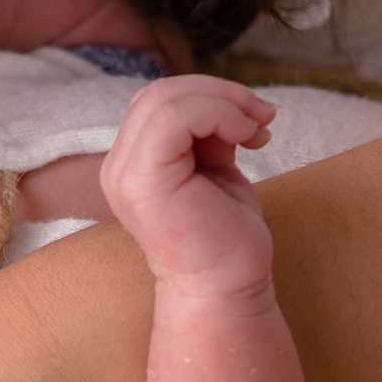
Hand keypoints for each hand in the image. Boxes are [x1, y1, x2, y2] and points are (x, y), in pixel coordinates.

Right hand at [100, 76, 278, 298]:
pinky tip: (245, 138)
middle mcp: (119, 166)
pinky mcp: (142, 182)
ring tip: (256, 130)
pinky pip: (173, 117)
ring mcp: (125, 174)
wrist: (226, 290)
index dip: (208, 95)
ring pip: (166, 98)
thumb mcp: (213, 167)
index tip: (253, 120)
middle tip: (262, 117)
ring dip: (223, 102)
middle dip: (220, 93)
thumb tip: (222, 99)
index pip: (159, 100)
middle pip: (160, 92)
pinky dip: (218, 113)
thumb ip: (203, 133)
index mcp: (132, 161)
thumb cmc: (225, 236)